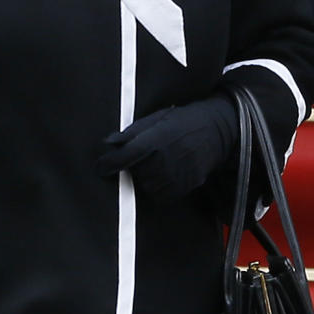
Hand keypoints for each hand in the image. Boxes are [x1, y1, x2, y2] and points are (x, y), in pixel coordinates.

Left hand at [97, 93, 237, 202]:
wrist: (213, 133)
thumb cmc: (181, 122)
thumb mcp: (155, 119)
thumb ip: (131, 133)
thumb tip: (108, 143)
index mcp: (155, 140)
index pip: (124, 157)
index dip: (108, 164)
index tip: (100, 168)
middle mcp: (164, 161)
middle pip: (134, 173)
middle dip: (133, 166)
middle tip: (144, 154)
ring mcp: (175, 176)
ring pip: (146, 186)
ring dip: (145, 177)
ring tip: (157, 161)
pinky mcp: (184, 187)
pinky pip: (161, 195)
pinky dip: (158, 186)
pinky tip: (165, 172)